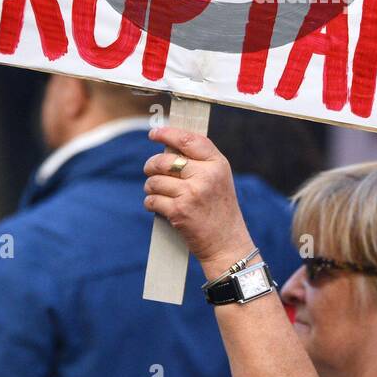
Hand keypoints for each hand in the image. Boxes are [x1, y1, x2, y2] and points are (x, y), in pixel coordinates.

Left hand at [143, 127, 253, 273]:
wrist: (226, 243)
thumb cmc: (219, 209)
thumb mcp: (219, 179)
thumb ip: (200, 161)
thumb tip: (168, 146)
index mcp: (218, 164)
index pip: (189, 140)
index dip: (168, 134)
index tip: (154, 133)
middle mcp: (206, 176)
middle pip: (164, 161)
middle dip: (151, 166)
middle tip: (151, 171)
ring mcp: (191, 194)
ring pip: (154, 181)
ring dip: (150, 187)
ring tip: (157, 192)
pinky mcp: (178, 211)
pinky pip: (152, 200)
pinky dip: (151, 203)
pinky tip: (158, 206)